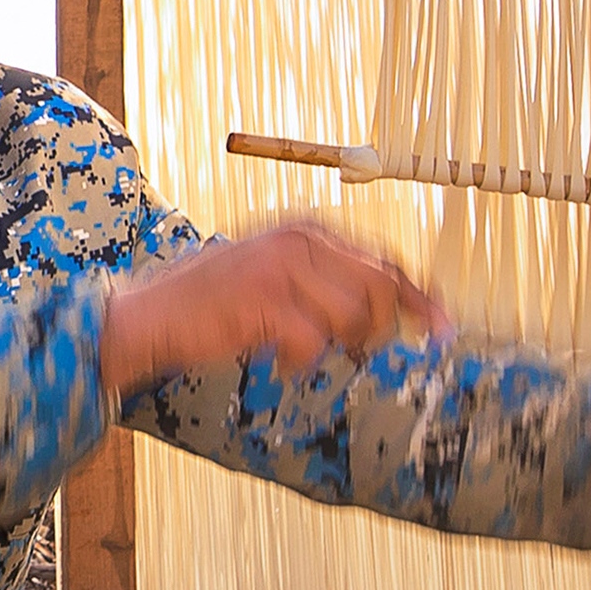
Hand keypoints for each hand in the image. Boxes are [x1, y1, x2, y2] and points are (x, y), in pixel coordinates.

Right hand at [97, 216, 438, 399]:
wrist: (148, 315)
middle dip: (381, 327)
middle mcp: (299, 239)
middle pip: (381, 286)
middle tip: (355, 349)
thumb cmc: (212, 303)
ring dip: (337, 345)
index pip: (385, 259)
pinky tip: (279, 360)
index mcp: (307, 229)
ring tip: (302, 350)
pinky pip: (314, 341)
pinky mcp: (264, 300)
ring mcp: (282, 268)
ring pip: (353, 316)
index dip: (420, 297)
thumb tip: (387, 313)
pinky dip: (302, 360)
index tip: (443, 328)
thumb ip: (326, 282)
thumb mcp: (274, 276)